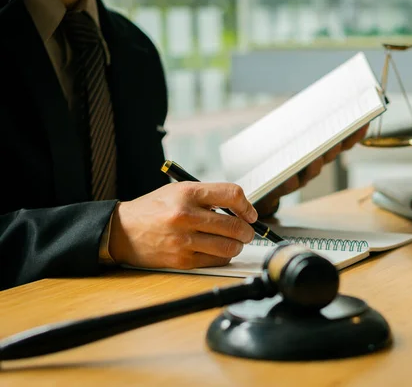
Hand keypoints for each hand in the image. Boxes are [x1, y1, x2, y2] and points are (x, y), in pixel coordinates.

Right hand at [108, 182, 257, 268]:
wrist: (122, 231)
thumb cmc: (154, 209)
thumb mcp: (178, 191)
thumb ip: (208, 196)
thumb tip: (241, 209)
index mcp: (187, 193)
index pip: (232, 194)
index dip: (247, 206)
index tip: (250, 214)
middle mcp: (185, 216)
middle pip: (235, 225)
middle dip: (247, 231)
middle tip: (247, 231)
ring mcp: (183, 240)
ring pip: (229, 247)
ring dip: (238, 246)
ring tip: (234, 242)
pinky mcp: (182, 260)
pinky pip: (216, 261)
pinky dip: (223, 256)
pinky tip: (219, 250)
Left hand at [254, 125, 368, 217]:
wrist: (262, 182)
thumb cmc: (280, 155)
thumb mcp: (291, 135)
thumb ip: (300, 121)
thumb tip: (312, 97)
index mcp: (319, 150)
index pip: (341, 142)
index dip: (353, 135)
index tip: (364, 123)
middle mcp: (313, 164)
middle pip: (330, 156)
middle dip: (336, 147)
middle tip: (340, 137)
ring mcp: (300, 176)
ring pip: (312, 171)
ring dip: (315, 164)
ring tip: (316, 157)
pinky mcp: (282, 186)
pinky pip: (288, 185)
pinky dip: (290, 181)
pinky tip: (289, 176)